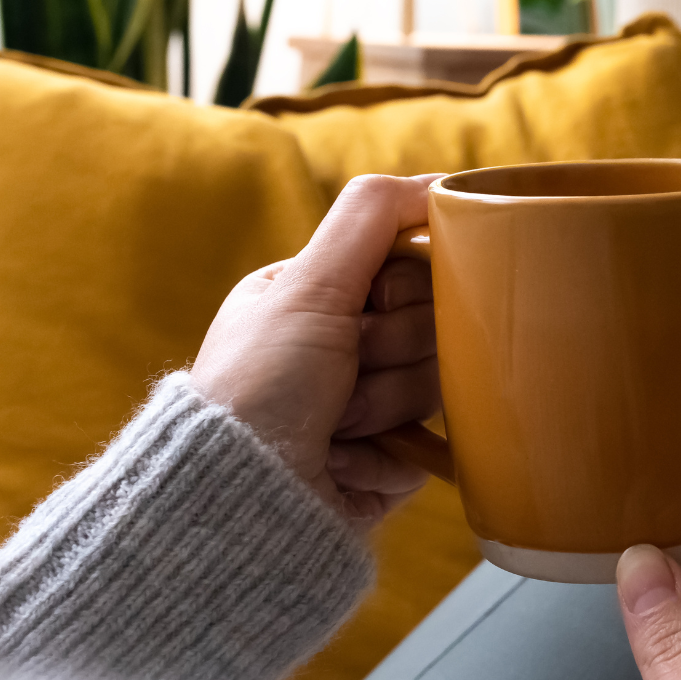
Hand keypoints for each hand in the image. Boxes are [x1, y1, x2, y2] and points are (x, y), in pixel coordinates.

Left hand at [191, 174, 442, 529]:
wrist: (242, 498)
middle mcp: (344, 349)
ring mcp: (371, 407)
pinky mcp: (391, 462)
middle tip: (341, 373)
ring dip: (386, 407)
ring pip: (438, 385)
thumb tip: (438, 181)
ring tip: (334, 427)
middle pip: (433, 327)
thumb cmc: (258, 387)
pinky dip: (392, 456)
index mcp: (319, 299)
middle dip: (390, 352)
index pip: (412, 268)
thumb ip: (370, 218)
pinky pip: (435, 445)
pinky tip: (347, 462)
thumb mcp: (307, 284)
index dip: (403, 289)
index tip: (367, 308)